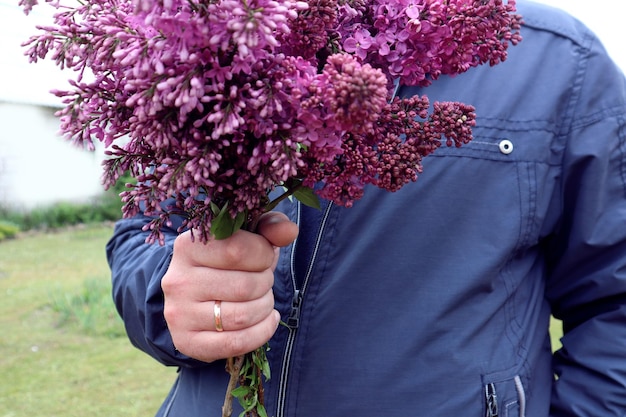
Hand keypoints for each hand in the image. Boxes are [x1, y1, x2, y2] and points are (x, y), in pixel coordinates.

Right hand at [161, 211, 297, 362]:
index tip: (266, 256)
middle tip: (265, 280)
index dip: (264, 255)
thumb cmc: (225, 259)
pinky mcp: (187, 341)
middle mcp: (178, 280)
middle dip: (266, 283)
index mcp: (188, 246)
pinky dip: (262, 332)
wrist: (193, 294)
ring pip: (242, 317)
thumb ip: (269, 226)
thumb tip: (289, 232)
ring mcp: (179, 313)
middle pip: (244, 287)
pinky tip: (268, 320)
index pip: (237, 250)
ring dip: (265, 307)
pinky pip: (236, 343)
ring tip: (265, 299)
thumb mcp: (245, 234)